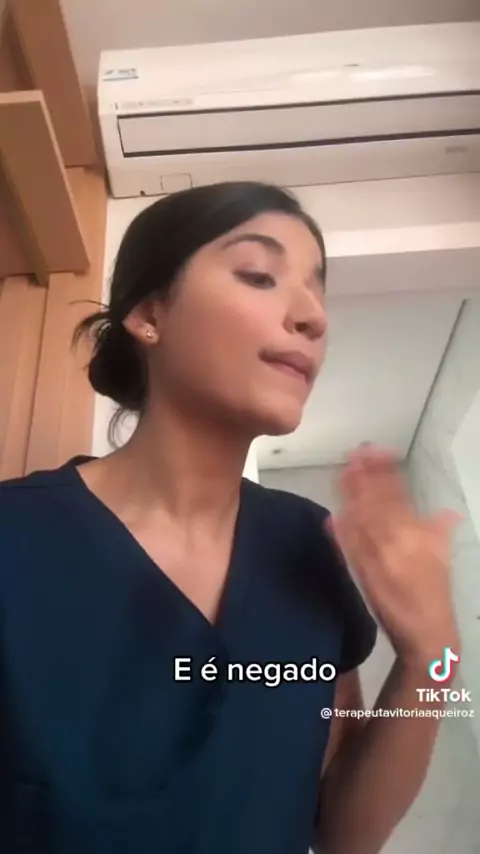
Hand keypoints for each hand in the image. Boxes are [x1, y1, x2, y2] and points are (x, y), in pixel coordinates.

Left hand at [328, 445, 460, 667]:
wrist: (425, 633)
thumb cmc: (435, 592)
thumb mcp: (443, 556)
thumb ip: (440, 530)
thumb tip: (447, 515)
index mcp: (418, 533)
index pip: (398, 493)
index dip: (386, 470)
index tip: (377, 452)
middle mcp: (397, 540)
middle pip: (375, 500)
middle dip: (364, 475)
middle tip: (355, 454)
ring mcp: (376, 555)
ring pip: (360, 517)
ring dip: (350, 494)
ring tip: (343, 473)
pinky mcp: (361, 571)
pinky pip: (348, 546)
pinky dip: (341, 529)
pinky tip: (334, 515)